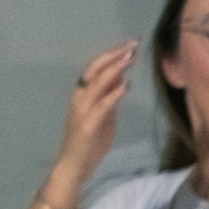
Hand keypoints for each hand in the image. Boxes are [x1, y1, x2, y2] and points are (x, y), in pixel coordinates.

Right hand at [53, 40, 138, 194]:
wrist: (75, 165)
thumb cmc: (91, 142)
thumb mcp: (105, 115)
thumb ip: (111, 98)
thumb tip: (122, 79)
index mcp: (82, 95)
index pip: (96, 69)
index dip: (111, 55)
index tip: (129, 45)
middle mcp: (79, 98)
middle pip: (95, 70)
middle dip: (114, 55)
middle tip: (132, 44)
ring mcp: (82, 110)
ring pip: (97, 83)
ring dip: (115, 69)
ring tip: (130, 58)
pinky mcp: (88, 124)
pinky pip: (102, 105)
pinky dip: (114, 94)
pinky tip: (126, 85)